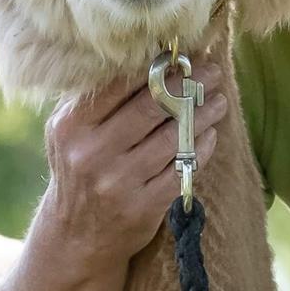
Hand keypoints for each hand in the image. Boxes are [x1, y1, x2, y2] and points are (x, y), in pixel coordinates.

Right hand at [35, 66, 231, 270]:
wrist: (76, 235)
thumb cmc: (80, 168)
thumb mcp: (71, 132)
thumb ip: (99, 98)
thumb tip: (150, 56)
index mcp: (71, 125)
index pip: (121, 84)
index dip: (159, 66)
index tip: (185, 55)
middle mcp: (91, 153)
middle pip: (153, 107)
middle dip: (189, 85)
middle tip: (213, 71)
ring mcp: (118, 182)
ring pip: (174, 137)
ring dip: (203, 115)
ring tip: (219, 101)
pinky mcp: (143, 207)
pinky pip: (182, 168)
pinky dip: (201, 148)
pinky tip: (211, 134)